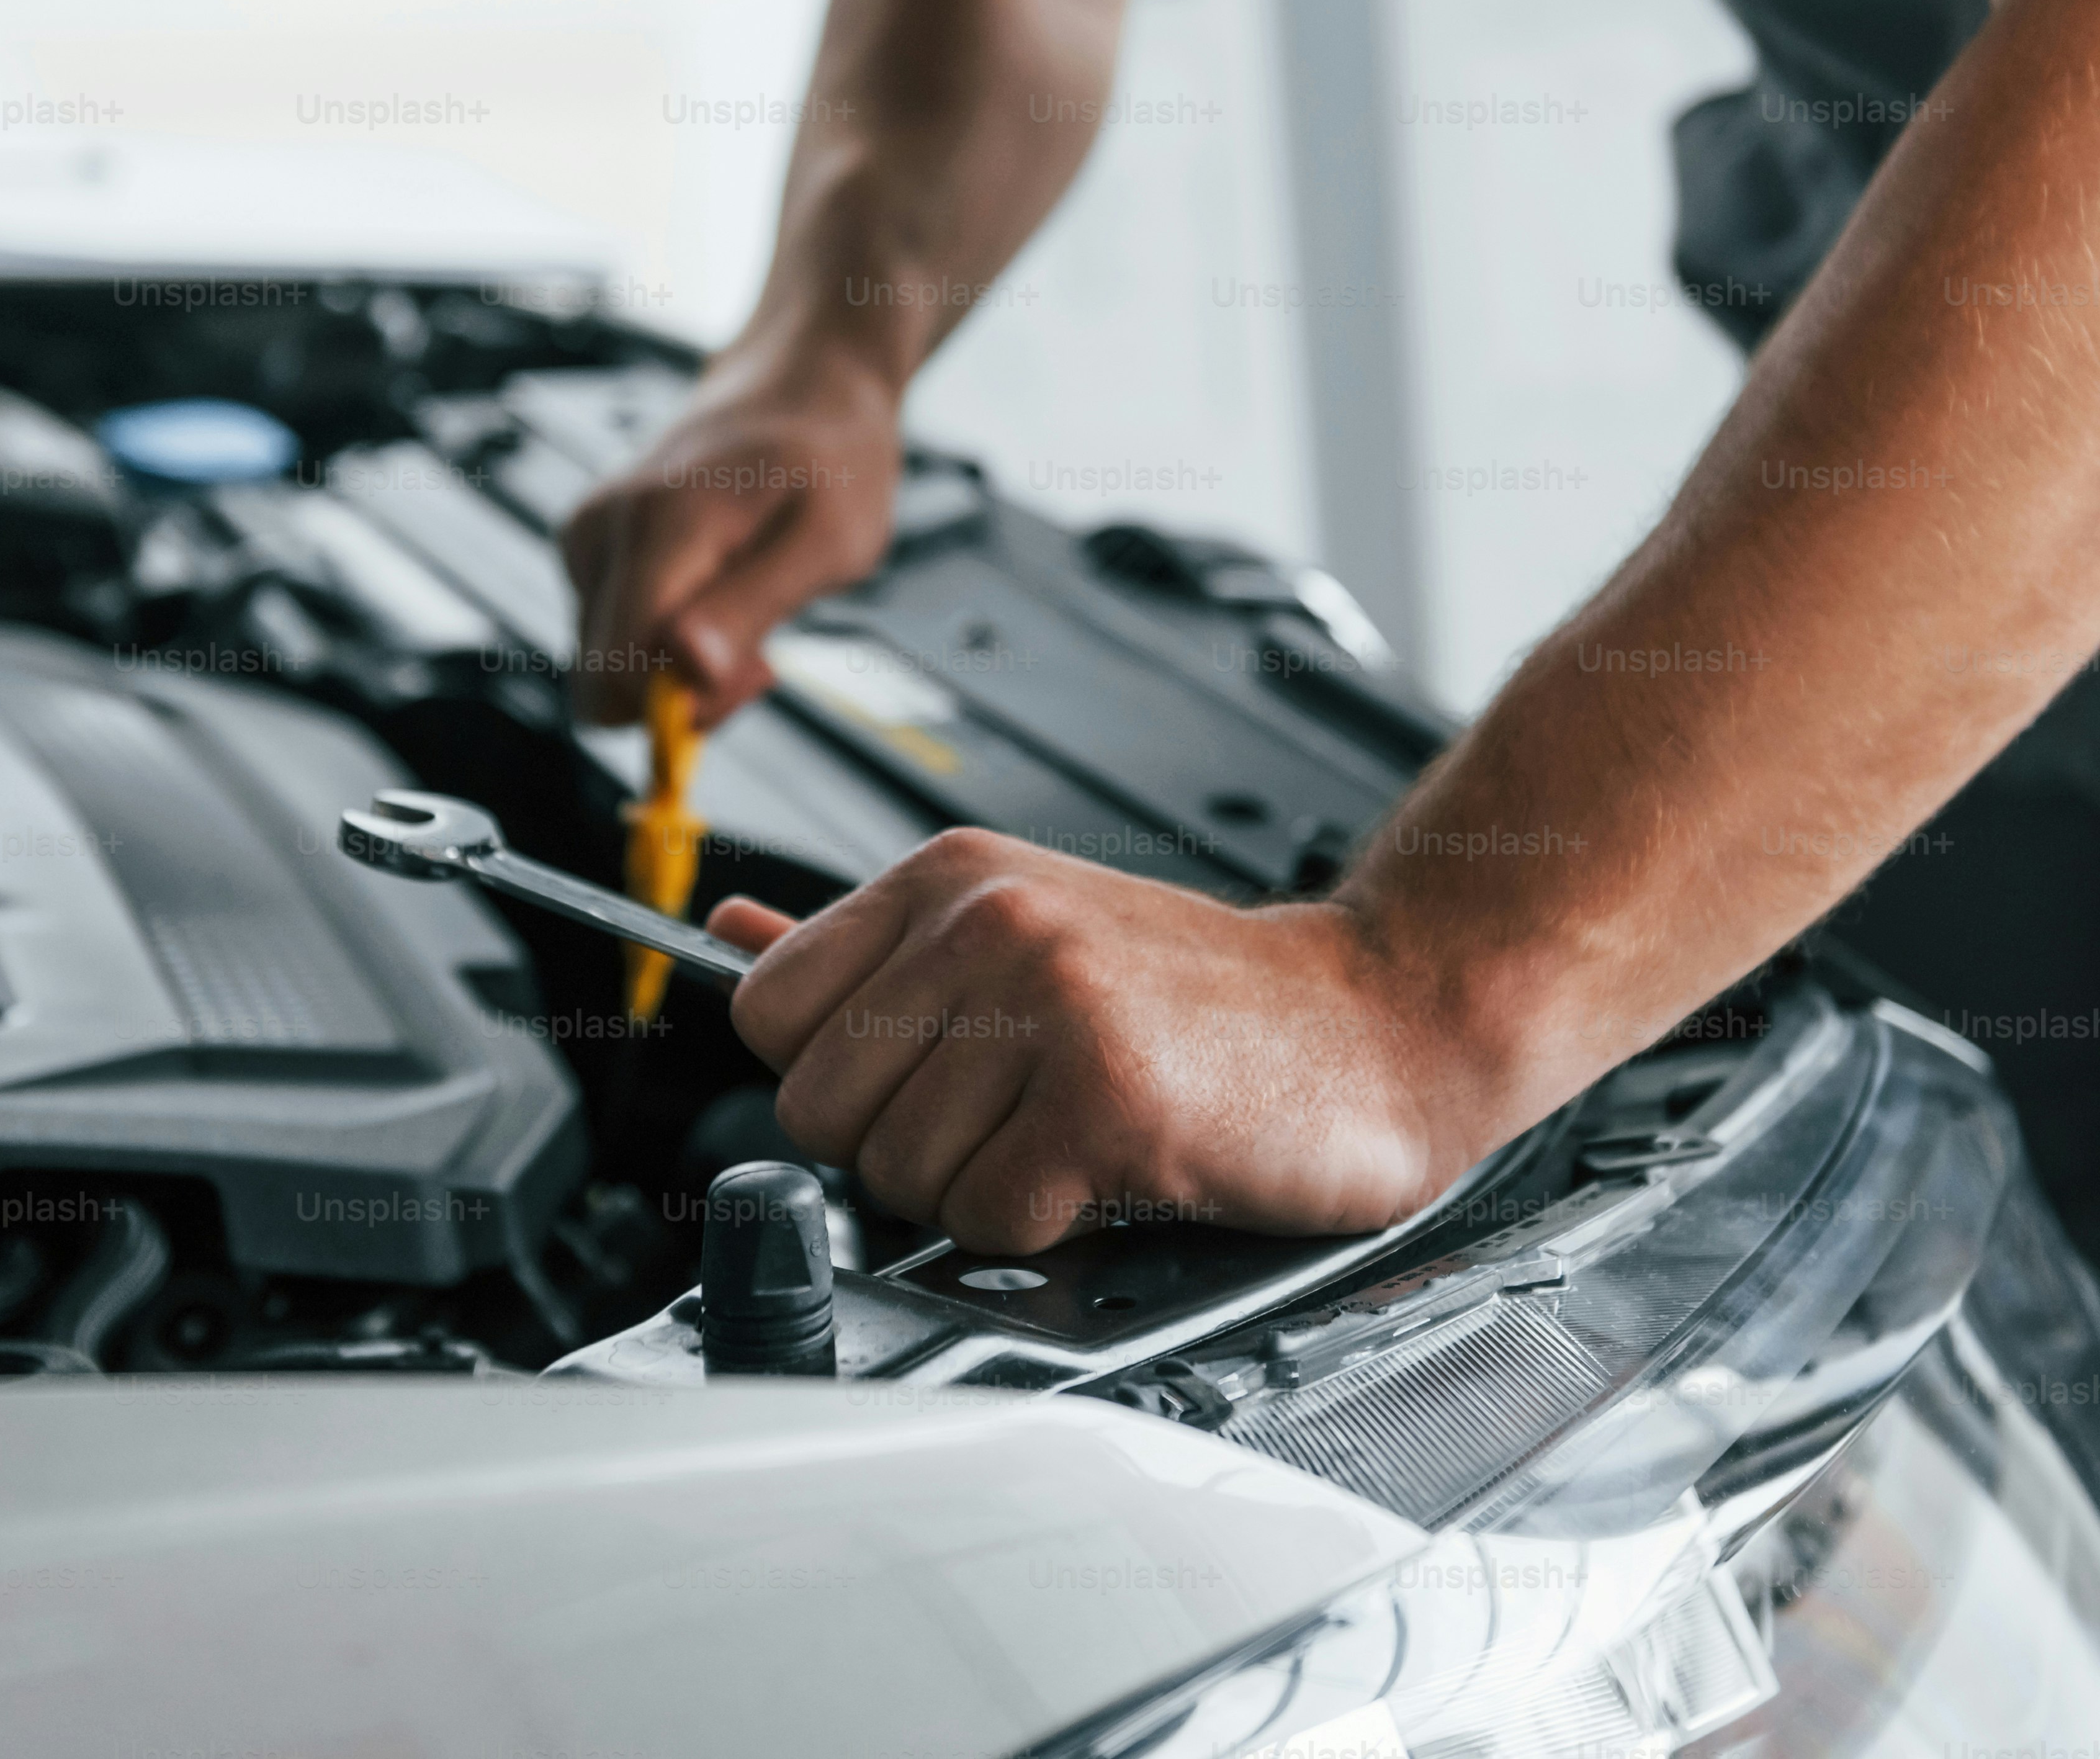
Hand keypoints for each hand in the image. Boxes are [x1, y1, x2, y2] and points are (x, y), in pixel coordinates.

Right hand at [557, 353, 902, 726]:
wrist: (805, 379)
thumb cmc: (831, 457)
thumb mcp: (827, 542)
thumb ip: (749, 610)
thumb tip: (686, 677)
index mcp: (653, 528)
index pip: (613, 672)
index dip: (682, 707)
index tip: (760, 673)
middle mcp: (598, 531)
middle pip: (601, 680)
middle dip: (682, 694)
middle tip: (764, 651)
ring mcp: (586, 536)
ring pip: (607, 663)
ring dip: (680, 664)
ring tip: (752, 600)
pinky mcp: (590, 545)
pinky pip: (614, 633)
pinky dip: (668, 636)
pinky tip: (723, 584)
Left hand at [707, 831, 1475, 1253]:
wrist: (1377, 1021)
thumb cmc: (1200, 998)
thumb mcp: (1023, 928)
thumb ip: (867, 948)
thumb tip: (721, 930)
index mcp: (948, 876)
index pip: (767, 1010)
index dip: (837, 1073)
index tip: (926, 1073)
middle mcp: (985, 922)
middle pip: (819, 1110)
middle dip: (906, 1146)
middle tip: (1013, 1115)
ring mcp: (1045, 1004)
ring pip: (900, 1177)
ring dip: (985, 1190)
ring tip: (1074, 1132)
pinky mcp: (1103, 1098)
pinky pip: (989, 1218)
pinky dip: (1049, 1223)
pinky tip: (1117, 1163)